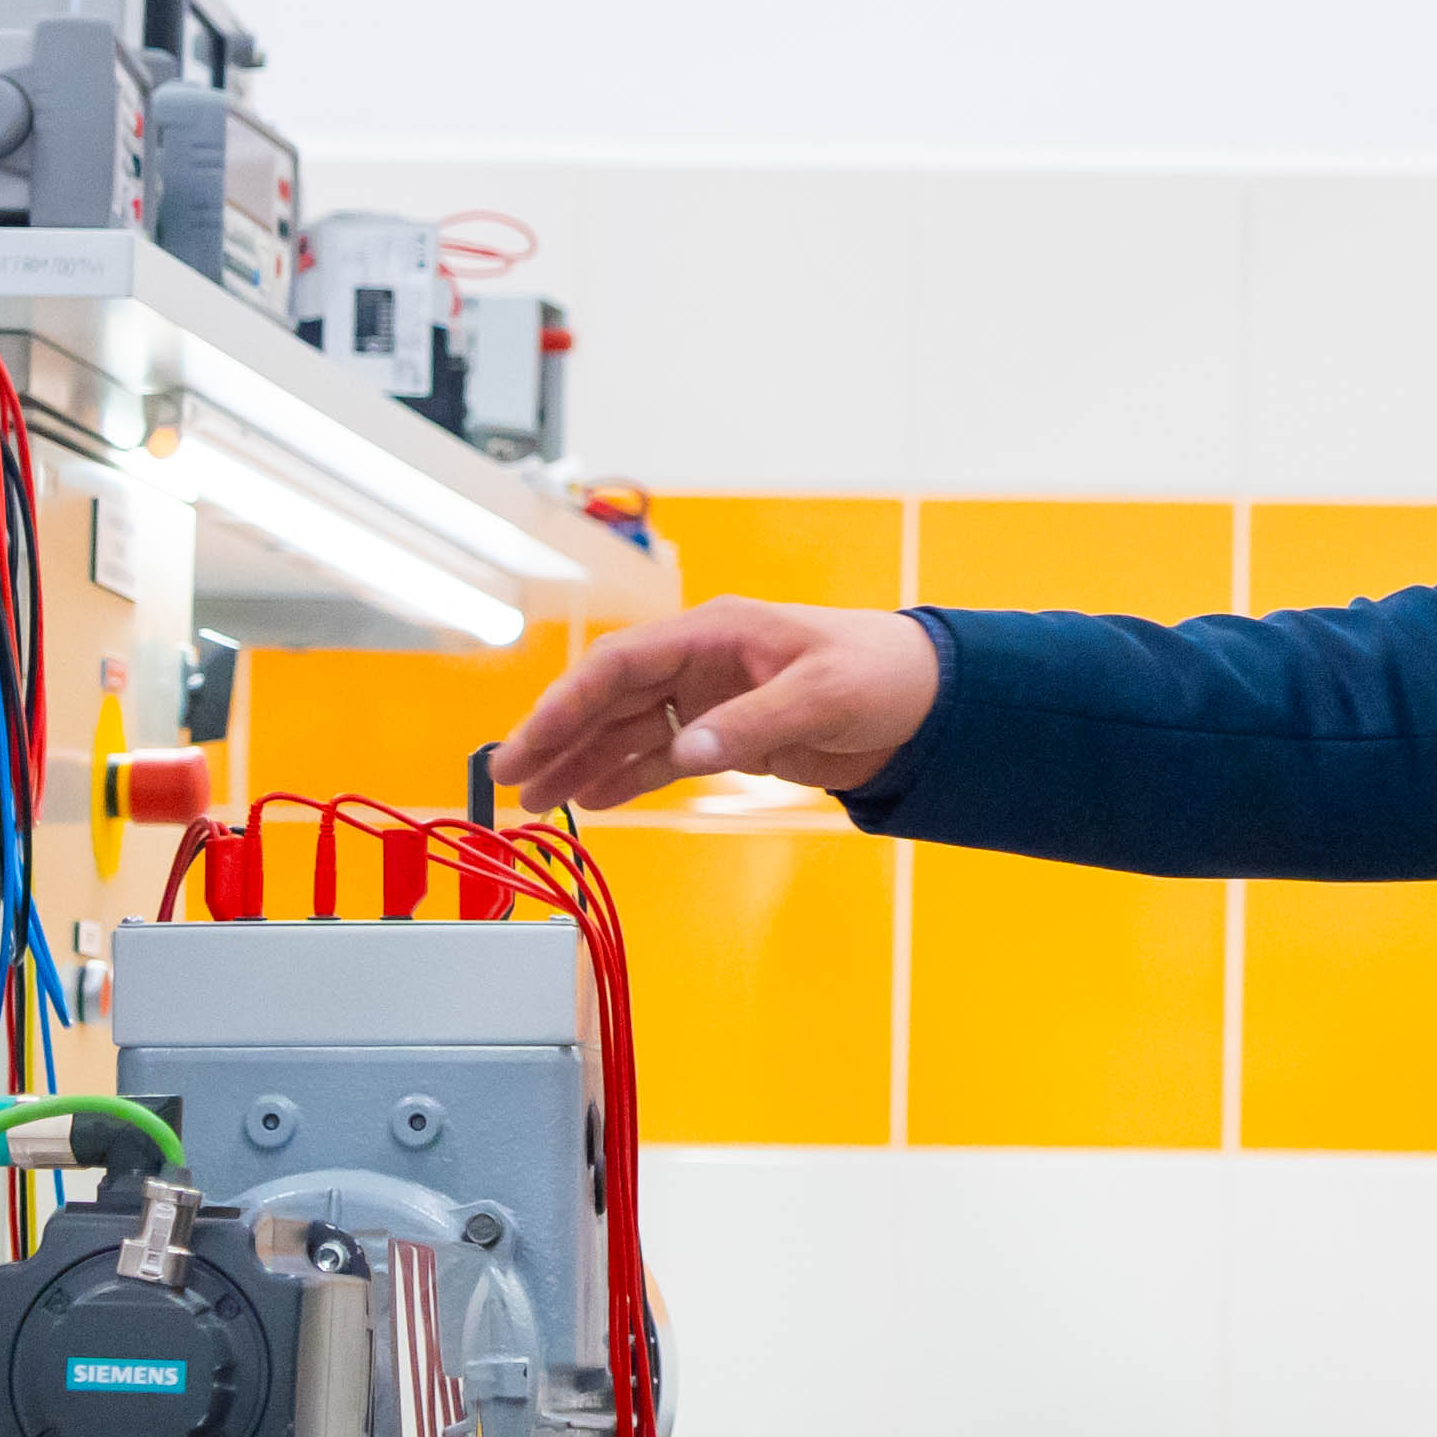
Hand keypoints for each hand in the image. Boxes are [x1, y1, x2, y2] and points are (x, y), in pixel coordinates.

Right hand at [485, 598, 940, 809]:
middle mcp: (701, 662)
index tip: (527, 745)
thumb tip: (686, 752)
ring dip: (582, 764)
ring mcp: (711, 698)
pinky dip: (627, 778)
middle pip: (609, 698)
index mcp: (714, 633)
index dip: (566, 704)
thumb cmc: (880, 674)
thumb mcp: (821, 696)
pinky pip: (662, 756)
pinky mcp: (728, 734)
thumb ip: (750, 725)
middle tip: (509, 781)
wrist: (927, 700)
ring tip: (536, 804)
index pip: (619, 665)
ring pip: (628, 731)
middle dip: (557, 738)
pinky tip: (592, 802)